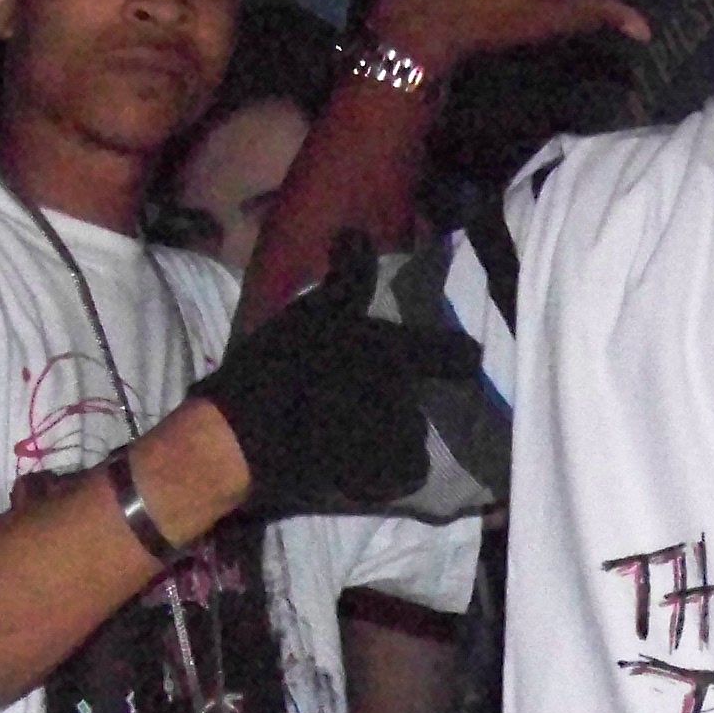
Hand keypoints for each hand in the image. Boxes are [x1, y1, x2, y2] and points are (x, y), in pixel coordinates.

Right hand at [189, 231, 484, 514]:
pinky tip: (358, 463)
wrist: (245, 437)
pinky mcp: (379, 481)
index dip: (461, 356)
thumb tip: (357, 231)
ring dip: (390, 433)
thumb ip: (346, 278)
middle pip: (418, 401)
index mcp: (396, 355)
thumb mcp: (313, 313)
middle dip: (399, 400)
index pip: (455, 355)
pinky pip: (402, 473)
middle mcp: (408, 400)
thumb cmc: (280, 366)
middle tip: (359, 397)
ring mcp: (394, 443)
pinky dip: (388, 471)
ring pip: (410, 436)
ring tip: (350, 429)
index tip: (467, 358)